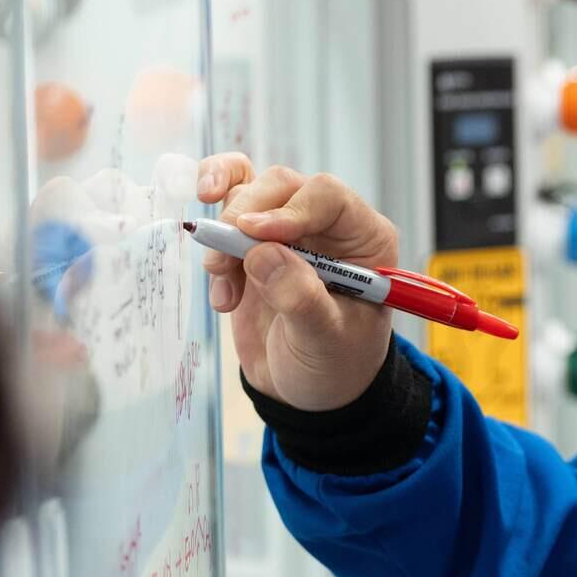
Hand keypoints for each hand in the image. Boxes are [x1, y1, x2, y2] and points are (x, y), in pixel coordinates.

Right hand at [196, 155, 399, 410]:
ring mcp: (288, 230)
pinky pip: (226, 212)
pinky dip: (212, 238)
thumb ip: (300, 298)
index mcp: (364, 238)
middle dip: (244, 215)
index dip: (289, 208)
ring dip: (223, 235)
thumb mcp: (326, 341)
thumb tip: (262, 254)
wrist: (312, 389)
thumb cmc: (336, 363)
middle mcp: (328, 225)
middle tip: (224, 261)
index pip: (327, 196)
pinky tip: (219, 285)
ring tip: (225, 291)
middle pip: (280, 186)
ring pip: (248, 193)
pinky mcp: (254, 244)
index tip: (256, 235)